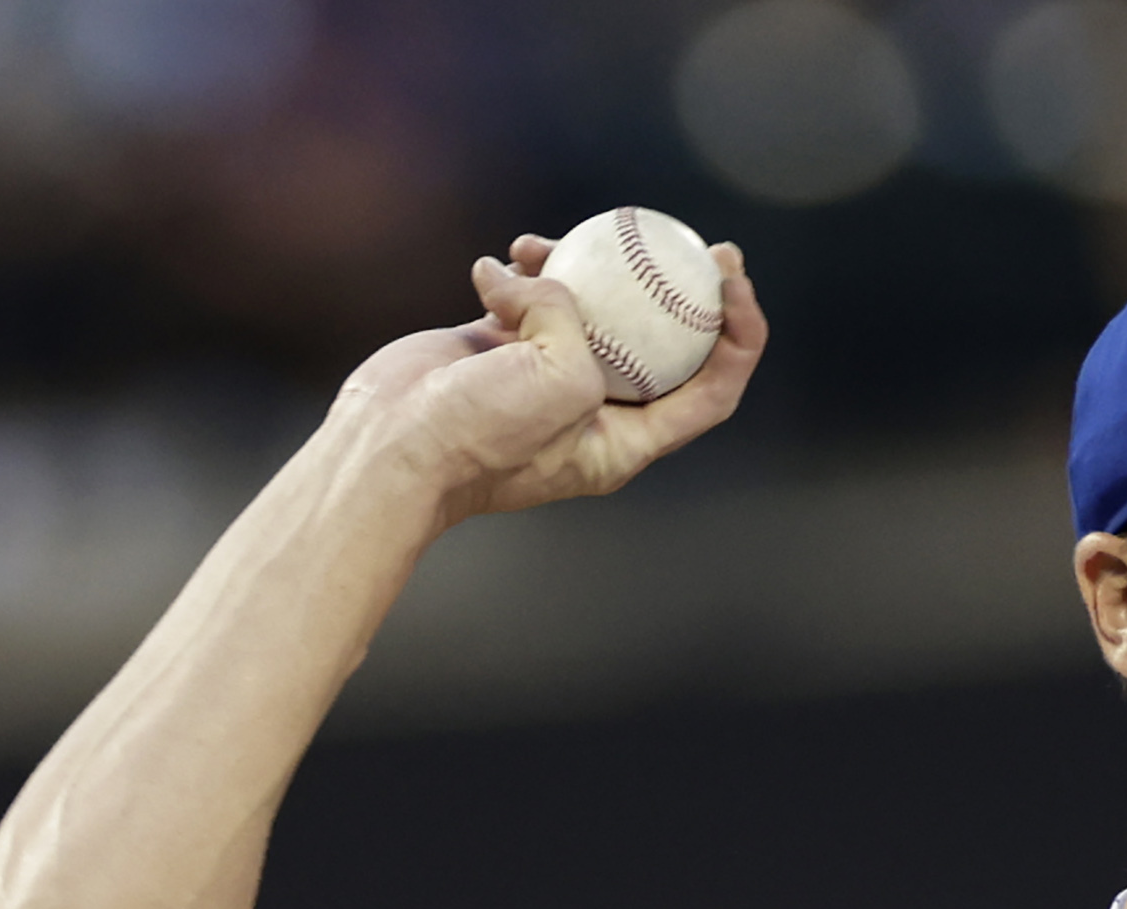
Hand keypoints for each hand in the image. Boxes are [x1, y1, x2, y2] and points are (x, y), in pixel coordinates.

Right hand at [333, 234, 769, 523]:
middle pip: (663, 344)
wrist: (389, 448)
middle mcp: (596, 410)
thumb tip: (542, 280)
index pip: (711, 389)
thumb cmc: (479, 435)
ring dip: (583, 267)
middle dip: (684, 291)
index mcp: (628, 440)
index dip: (738, 337)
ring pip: (592, 310)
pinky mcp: (502, 350)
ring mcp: (547, 377)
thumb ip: (573, 323)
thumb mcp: (559, 381)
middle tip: (695, 242)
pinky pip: (532, 298)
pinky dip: (521, 273)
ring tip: (550, 242)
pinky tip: (502, 259)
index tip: (732, 283)